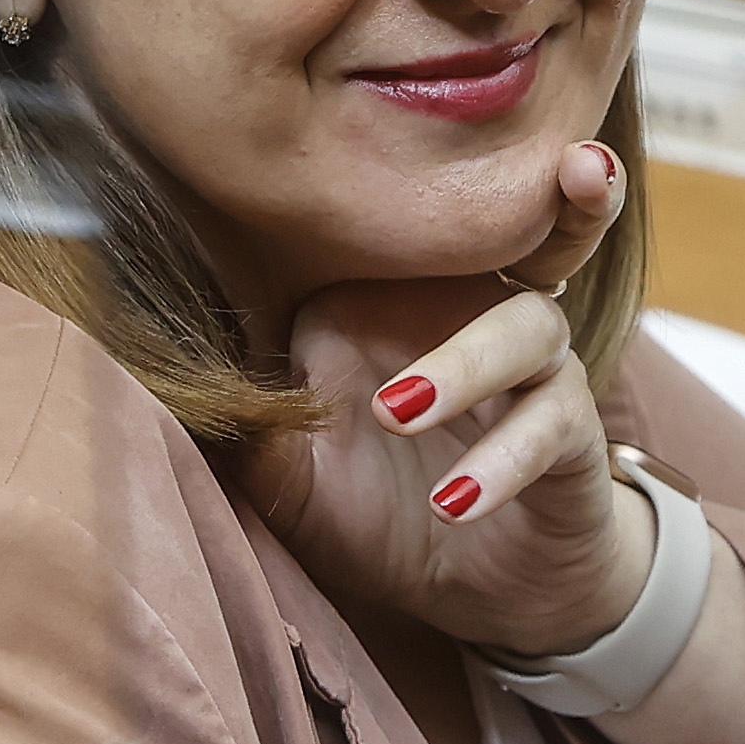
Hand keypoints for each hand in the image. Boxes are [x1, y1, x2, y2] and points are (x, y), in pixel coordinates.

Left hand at [236, 143, 642, 657]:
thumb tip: (167, 379)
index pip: (389, 227)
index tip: (328, 151)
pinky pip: (556, 425)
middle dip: (451, 232)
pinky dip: (506, 458)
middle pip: (474, 249)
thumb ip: (247, 422)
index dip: (376, 188)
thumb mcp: (293, 476)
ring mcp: (533, 372)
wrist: (483, 593)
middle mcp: (471, 317)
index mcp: (398, 305)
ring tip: (397, 411)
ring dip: (463, 365)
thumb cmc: (382, 511)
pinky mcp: (576, 436)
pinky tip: (454, 500)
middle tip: (364, 298)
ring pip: (525, 329)